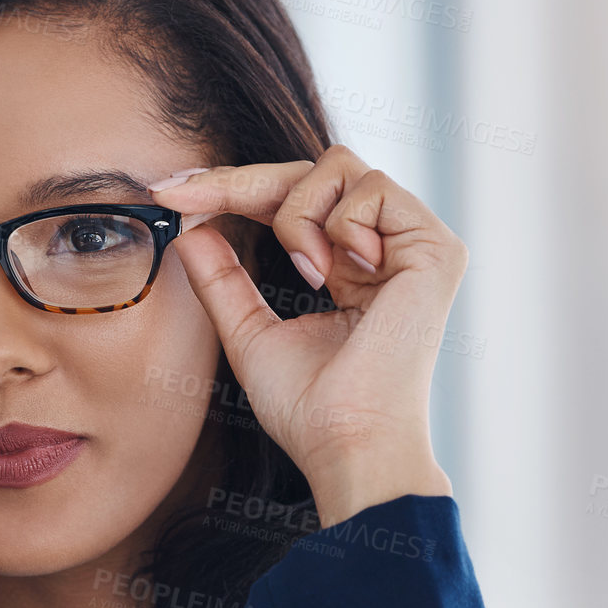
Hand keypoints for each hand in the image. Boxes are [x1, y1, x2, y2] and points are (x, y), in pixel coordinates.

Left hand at [149, 145, 462, 525]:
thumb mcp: (249, 331)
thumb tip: (190, 226)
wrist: (346, 442)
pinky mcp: (436, 248)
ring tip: (308, 275)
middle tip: (190, 195)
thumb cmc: (309, 408)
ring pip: (339, 165)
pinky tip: (342, 275)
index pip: (294, 201)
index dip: (233, 186)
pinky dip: (340, 224)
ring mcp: (417, 245)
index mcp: (354, 268)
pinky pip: (372, 186)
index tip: (171, 189)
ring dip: (299, 215)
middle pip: (315, 168)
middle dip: (244, 181)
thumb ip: (224, 279)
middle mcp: (389, 249)